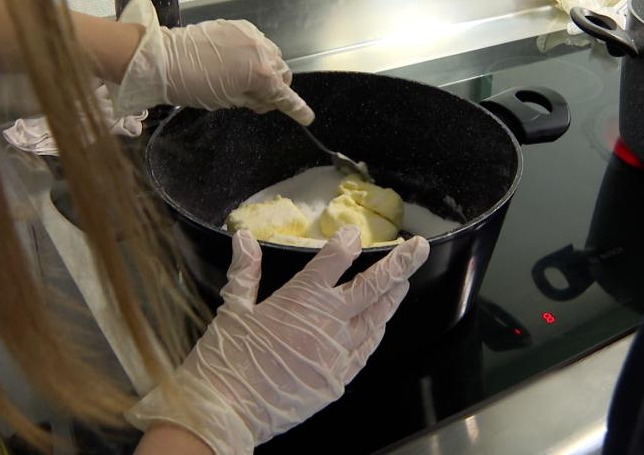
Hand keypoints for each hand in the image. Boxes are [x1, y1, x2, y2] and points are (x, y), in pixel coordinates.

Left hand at [111, 0, 313, 124]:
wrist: (166, 58)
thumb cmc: (194, 86)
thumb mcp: (228, 100)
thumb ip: (253, 98)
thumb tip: (263, 97)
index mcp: (260, 74)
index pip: (284, 95)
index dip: (296, 109)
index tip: (307, 118)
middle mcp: (262, 52)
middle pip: (282, 73)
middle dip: (274, 87)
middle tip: (254, 98)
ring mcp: (251, 35)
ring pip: (271, 56)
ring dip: (265, 68)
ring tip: (243, 77)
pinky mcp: (239, 26)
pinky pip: (257, 42)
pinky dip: (253, 53)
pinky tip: (236, 60)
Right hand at [126, 227, 429, 453]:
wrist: (225, 411)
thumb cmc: (225, 359)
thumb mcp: (233, 309)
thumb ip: (245, 271)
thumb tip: (245, 237)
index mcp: (301, 300)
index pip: (334, 261)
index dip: (346, 243)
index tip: (353, 233)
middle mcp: (328, 323)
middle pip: (372, 287)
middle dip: (399, 264)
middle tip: (418, 248)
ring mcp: (337, 354)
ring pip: (376, 320)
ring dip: (392, 298)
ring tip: (404, 283)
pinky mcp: (337, 381)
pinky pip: (364, 352)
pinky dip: (375, 333)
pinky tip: (380, 326)